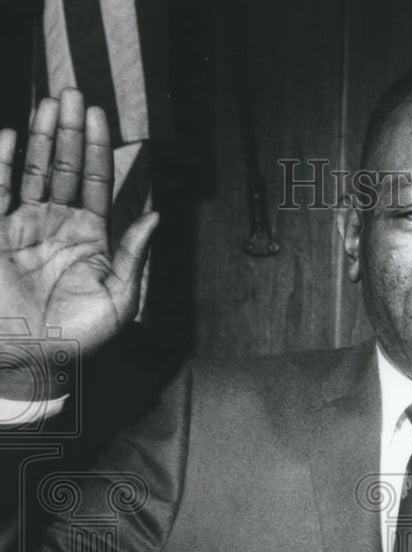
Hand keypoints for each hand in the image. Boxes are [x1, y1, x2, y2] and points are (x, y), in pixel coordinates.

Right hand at [0, 89, 157, 395]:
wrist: (32, 358)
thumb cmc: (80, 335)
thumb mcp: (119, 297)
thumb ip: (135, 254)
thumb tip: (155, 216)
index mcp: (90, 238)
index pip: (94, 182)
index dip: (97, 148)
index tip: (100, 115)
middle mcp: (56, 225)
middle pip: (63, 167)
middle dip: (69, 131)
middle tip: (74, 93)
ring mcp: (22, 226)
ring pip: (32, 171)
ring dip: (40, 136)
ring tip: (50, 103)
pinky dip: (1, 162)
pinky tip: (11, 135)